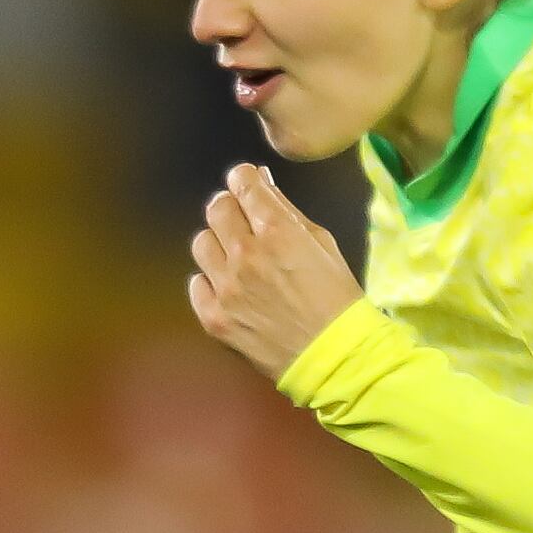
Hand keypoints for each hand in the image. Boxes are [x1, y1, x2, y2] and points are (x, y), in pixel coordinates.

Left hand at [184, 163, 362, 378]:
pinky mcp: (213, 317)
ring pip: (201, 243)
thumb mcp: (322, 242)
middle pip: (216, 208)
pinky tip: (231, 289)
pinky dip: (210, 282)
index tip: (247, 184)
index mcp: (276, 231)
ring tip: (237, 258)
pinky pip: (197, 283)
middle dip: (230, 207)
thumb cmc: (335, 296)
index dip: (244, 179)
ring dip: (218, 243)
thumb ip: (285, 211)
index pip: (242, 183)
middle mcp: (245, 255)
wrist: (331, 354)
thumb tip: (260, 184)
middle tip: (243, 221)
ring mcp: (225, 288)